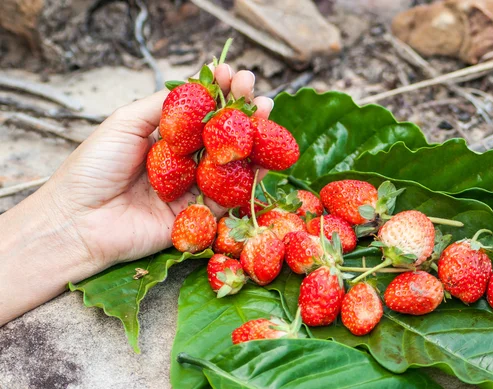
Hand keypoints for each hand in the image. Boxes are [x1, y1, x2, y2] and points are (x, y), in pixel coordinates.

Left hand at [44, 64, 272, 268]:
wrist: (78, 220)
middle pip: (219, 132)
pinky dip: (249, 178)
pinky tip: (264, 158)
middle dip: (240, 108)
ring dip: (251, 137)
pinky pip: (229, 197)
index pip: (199, 110)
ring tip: (266, 111)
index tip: (232, 73)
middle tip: (255, 87)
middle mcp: (181, 160)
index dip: (218, 90)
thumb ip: (163, 105)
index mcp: (164, 137)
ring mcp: (191, 186)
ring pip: (229, 161)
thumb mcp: (125, 122)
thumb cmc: (94, 168)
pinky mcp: (197, 215)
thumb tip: (199, 85)